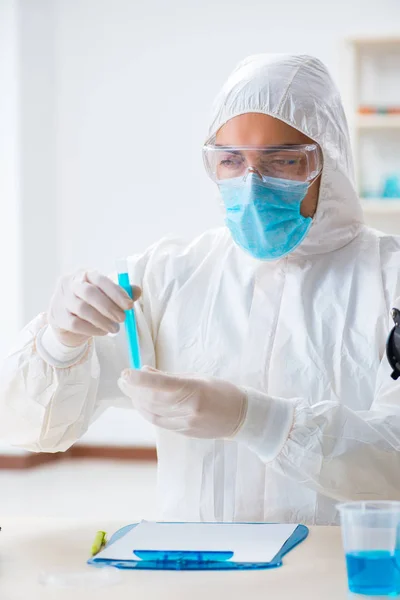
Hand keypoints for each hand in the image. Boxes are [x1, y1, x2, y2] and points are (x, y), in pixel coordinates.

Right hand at [48, 270, 140, 346]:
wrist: (67, 320)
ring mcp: (61, 299)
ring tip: (115, 328)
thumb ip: (121, 293)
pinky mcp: (57, 316)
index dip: (116, 292)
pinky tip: (102, 332)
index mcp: (85, 274)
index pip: (100, 279)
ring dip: (102, 320)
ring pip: (82, 309)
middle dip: (109, 307)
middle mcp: (70, 283)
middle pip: (89, 293)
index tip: (129, 305)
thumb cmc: (90, 304)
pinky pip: (75, 324)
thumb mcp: (105, 296)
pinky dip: (92, 329)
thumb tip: (137, 290)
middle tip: (122, 318)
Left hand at [118, 366, 247, 438]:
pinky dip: (147, 411)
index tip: (126, 373)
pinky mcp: (184, 432)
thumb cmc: (222, 391)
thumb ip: (170, 376)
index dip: (140, 380)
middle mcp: (188, 409)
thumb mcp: (198, 377)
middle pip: (152, 401)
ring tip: (130, 390)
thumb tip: (145, 371)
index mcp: (194, 390)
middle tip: (123, 379)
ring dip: (138, 401)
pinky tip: (142, 403)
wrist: (242, 417)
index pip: (161, 385)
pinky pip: (159, 422)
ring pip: (152, 414)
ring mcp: (186, 424)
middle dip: (134, 390)